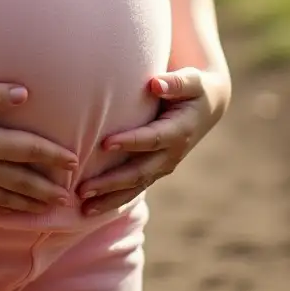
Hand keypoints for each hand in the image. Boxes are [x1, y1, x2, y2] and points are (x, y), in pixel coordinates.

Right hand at [0, 81, 78, 215]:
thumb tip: (25, 95)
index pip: (26, 150)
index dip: (52, 156)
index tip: (73, 162)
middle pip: (19, 181)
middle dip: (46, 189)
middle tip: (68, 198)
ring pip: (2, 198)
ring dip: (26, 204)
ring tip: (44, 210)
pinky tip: (5, 212)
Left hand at [77, 68, 229, 216]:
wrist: (207, 108)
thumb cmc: (194, 90)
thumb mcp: (192, 82)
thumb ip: (175, 83)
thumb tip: (155, 84)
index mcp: (179, 131)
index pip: (152, 139)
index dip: (130, 142)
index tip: (104, 143)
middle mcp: (172, 154)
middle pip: (139, 172)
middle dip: (111, 182)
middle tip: (83, 189)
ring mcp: (164, 166)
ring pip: (136, 187)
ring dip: (110, 199)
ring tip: (83, 209)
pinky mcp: (156, 170)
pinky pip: (135, 188)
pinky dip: (114, 199)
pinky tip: (93, 208)